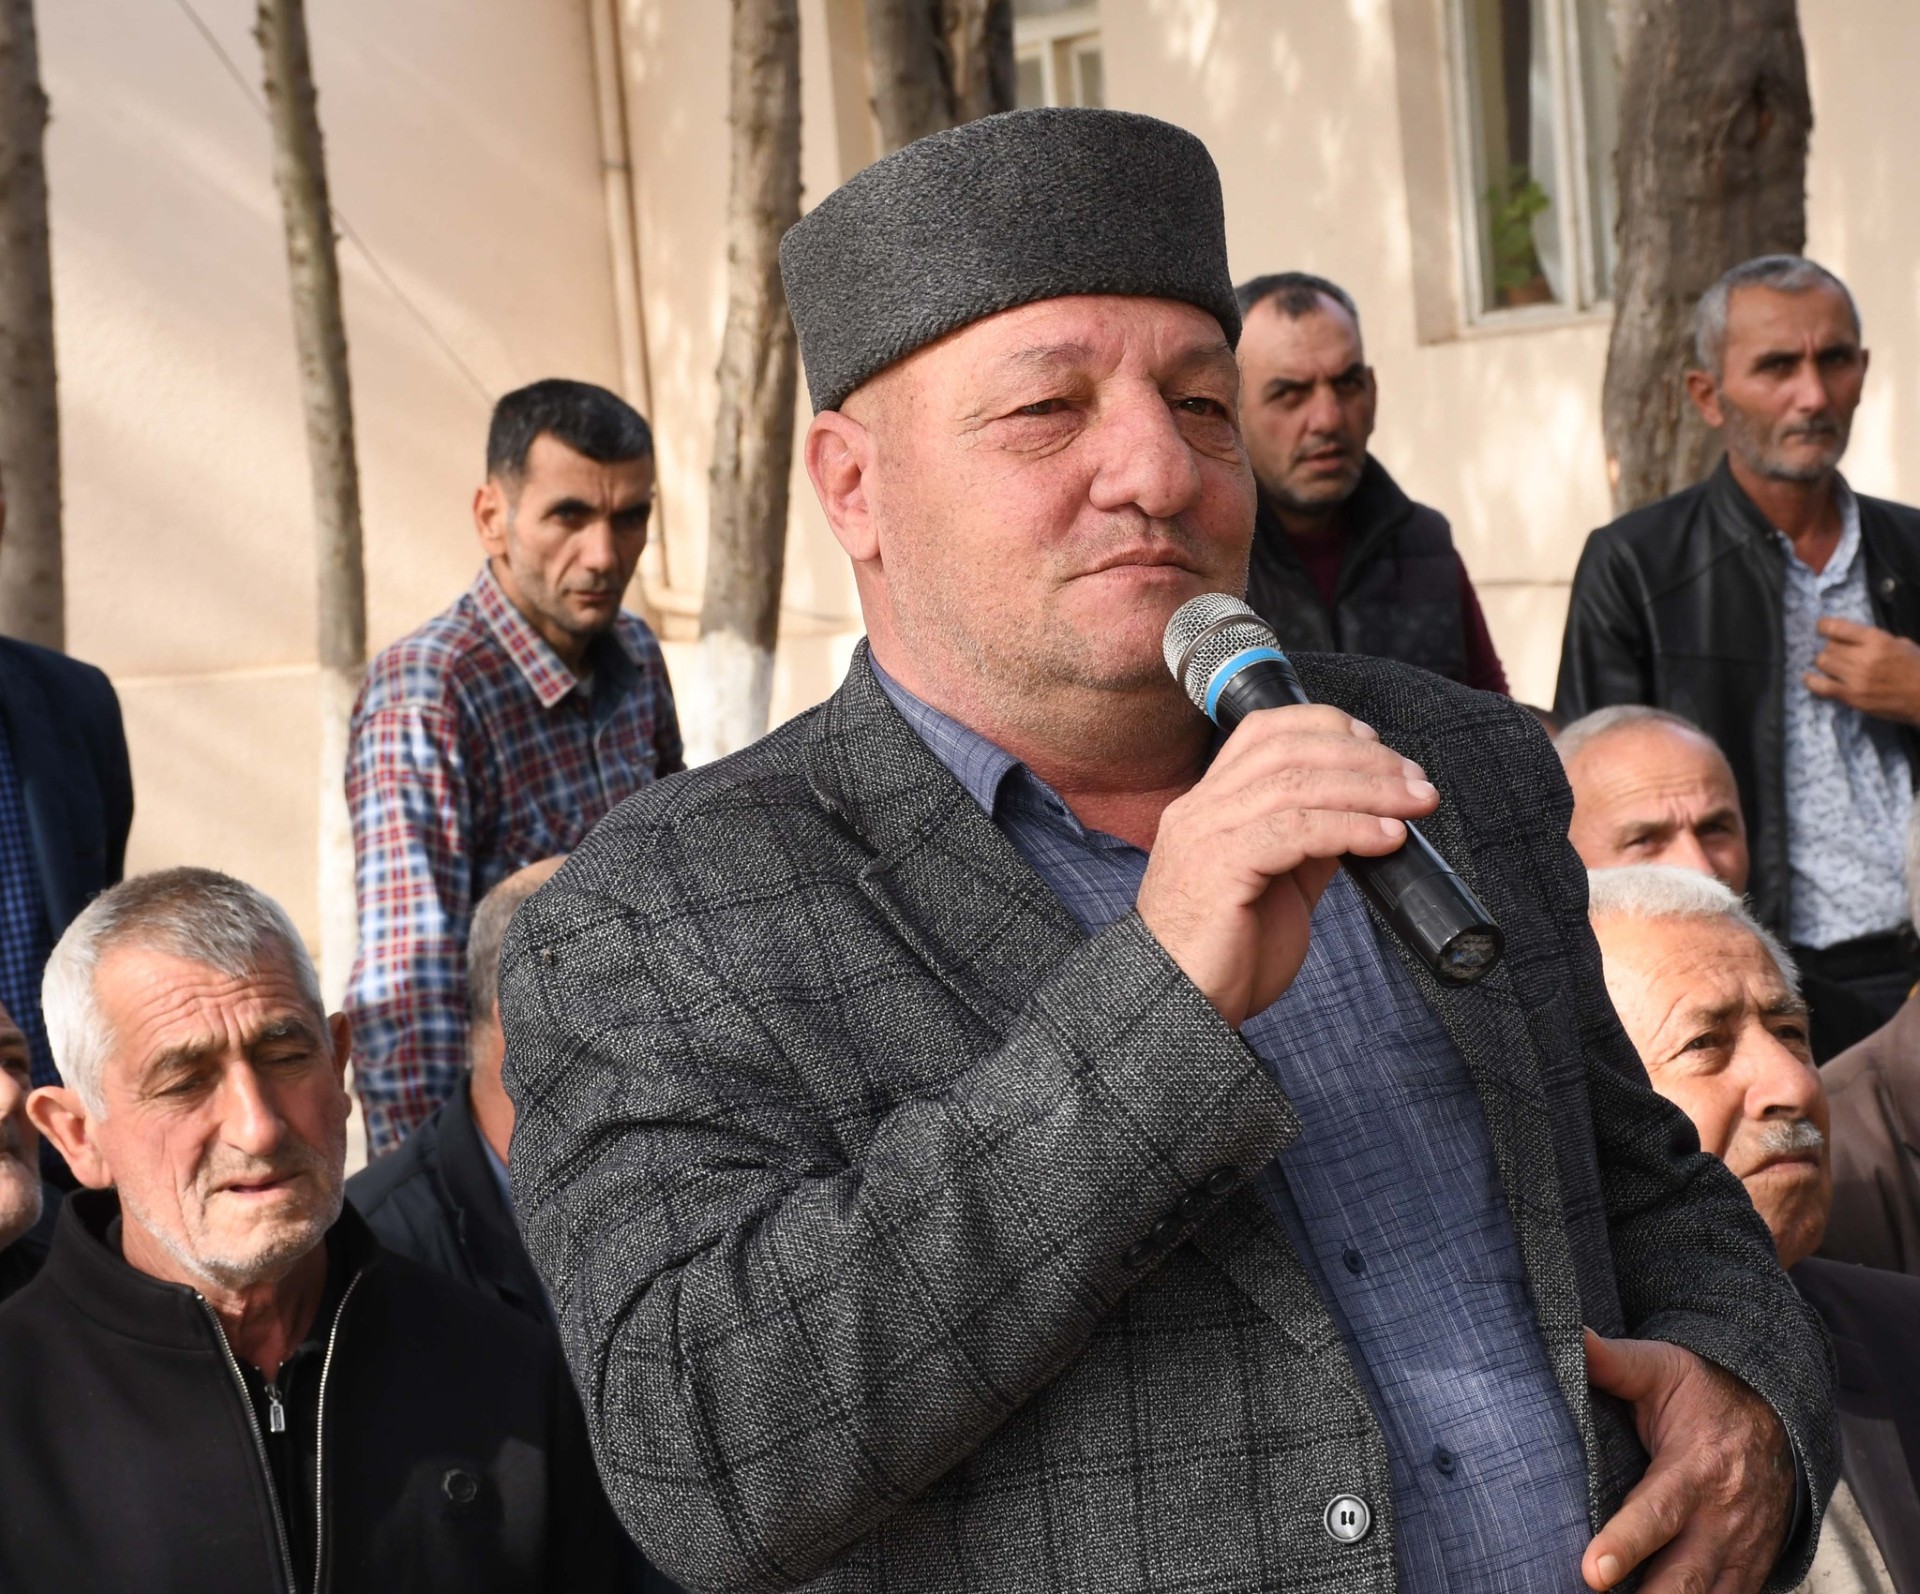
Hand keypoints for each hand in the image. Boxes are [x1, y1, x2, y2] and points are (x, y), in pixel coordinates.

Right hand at [1135, 705, 1437, 1027]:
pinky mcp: (1219, 868)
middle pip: (1288, 749)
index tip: (1380, 748)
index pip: (1265, 731)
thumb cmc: (1226, 955)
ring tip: (1416, 805)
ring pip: (1296, 783)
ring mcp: (1205, 835)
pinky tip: (1388, 839)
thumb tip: (1361, 816)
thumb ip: (1306, 844)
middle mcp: (1200, 809)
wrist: (1182, 1009)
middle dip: (1364, 758)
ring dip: (1369, 789)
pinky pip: (1295, 830)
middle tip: (1416, 782)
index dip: (1327, 726)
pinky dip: (1350, 828)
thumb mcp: (1275, 885)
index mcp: (1209, 805)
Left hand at [1582, 1329, 1792, 1592]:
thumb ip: (1613, 1362)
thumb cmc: (1705, 1392)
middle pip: (1685, 1579)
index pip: (1657, 1514)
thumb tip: (1571, 1337)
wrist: (1777, 1415)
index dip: (1625, 1544)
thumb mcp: (1661, 1367)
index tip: (1593, 1573)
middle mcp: (1721, 1519)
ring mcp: (1740, 1552)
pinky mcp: (1749, 1571)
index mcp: (1695, 1469)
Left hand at [1807, 616, 1919, 723]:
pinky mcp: (1853, 697)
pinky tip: (1809, 677)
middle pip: (1829, 647)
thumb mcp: (1901, 644)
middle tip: (1837, 653)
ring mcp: (1856, 678)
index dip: (1824, 626)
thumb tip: (1853, 638)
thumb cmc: (1916, 668)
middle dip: (1830, 648)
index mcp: (1877, 639)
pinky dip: (1812, 681)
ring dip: (1824, 663)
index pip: (1838, 628)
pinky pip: (1822, 687)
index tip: (1821, 627)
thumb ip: (1876, 639)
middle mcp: (1864, 657)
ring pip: (1823, 663)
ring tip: (1831, 665)